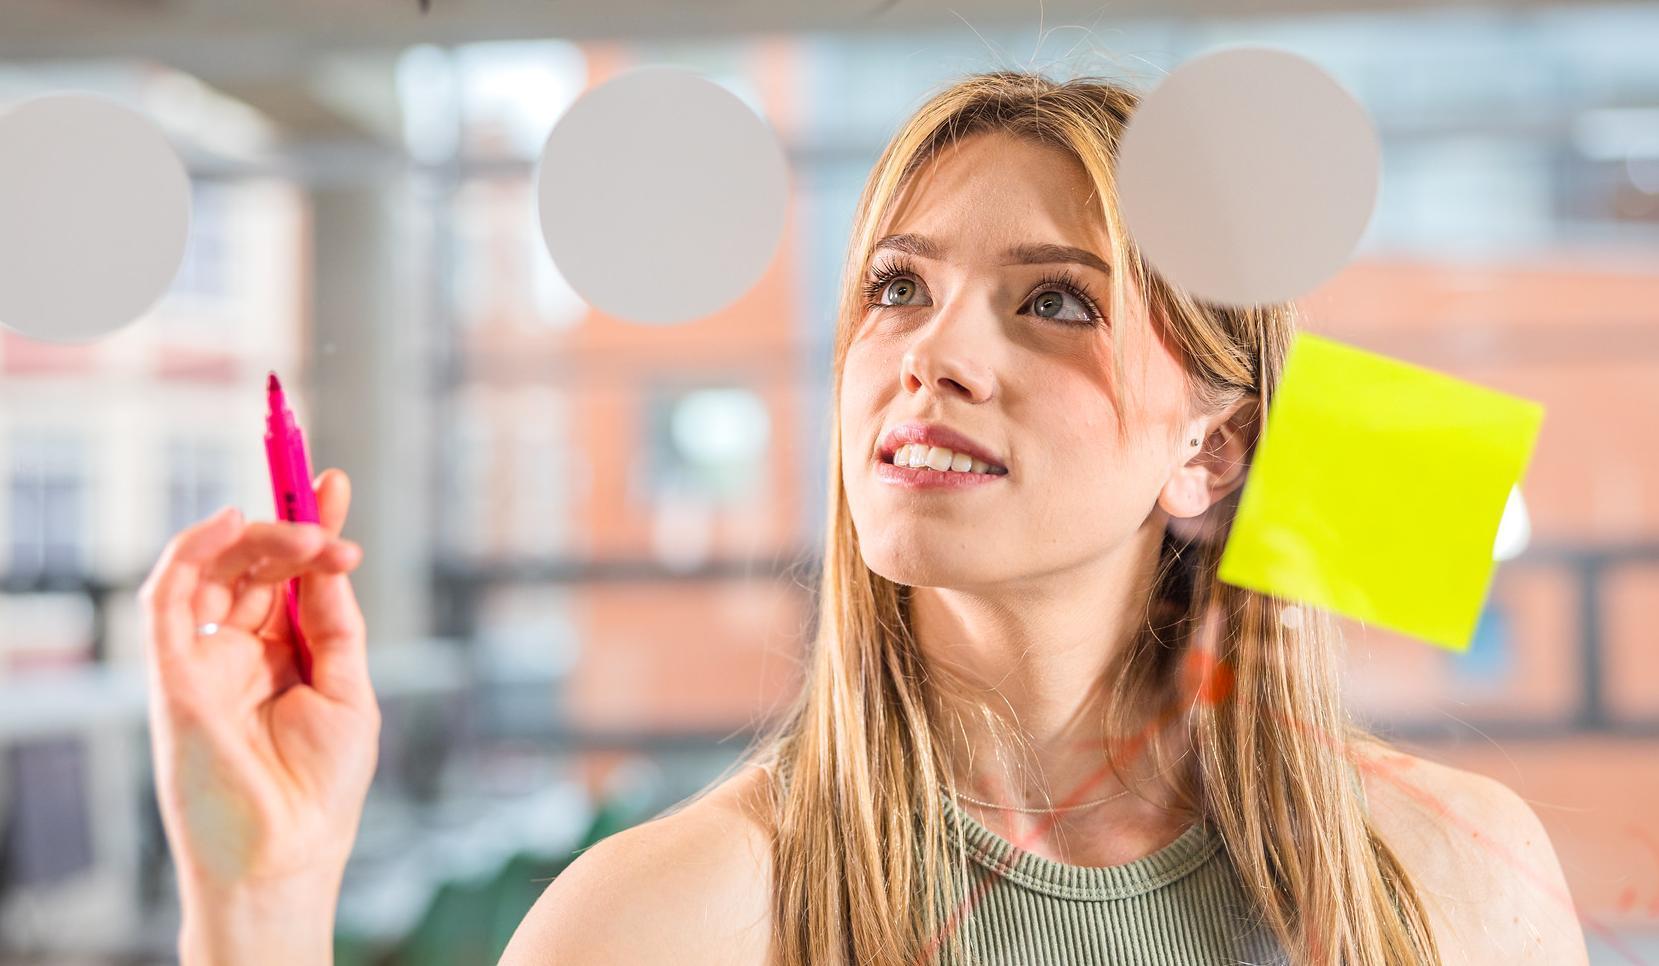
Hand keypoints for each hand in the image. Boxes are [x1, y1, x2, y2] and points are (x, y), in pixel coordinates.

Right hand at [138, 468, 378, 909]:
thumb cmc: (321, 788)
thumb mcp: (348, 690)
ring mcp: (203, 660)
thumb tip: (331, 557)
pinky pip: (167, 598)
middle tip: (331, 527)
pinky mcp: (172, 674)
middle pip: (252, 565)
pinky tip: (229, 524)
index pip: (288, 576)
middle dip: (292, 531)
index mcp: (283, 657)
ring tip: (309, 536)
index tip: (334, 482)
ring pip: (211, 569)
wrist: (287, 853)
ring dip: (258, 537)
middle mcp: (239, 653)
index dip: (309, 527)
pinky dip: (192, 551)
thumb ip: (333, 622)